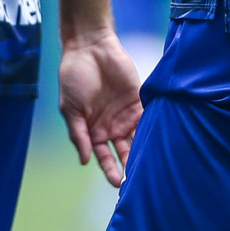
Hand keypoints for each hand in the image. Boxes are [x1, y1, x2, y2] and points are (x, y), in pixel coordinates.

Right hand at [58, 31, 142, 187]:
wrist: (89, 47)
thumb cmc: (74, 77)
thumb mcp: (70, 109)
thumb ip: (78, 134)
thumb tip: (83, 161)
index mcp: (93, 131)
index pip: (104, 156)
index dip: (111, 170)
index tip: (118, 183)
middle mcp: (111, 126)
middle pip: (124, 151)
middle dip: (130, 165)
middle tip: (139, 179)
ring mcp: (126, 114)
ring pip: (137, 138)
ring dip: (144, 151)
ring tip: (151, 164)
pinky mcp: (138, 100)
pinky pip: (147, 118)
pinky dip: (153, 129)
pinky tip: (159, 141)